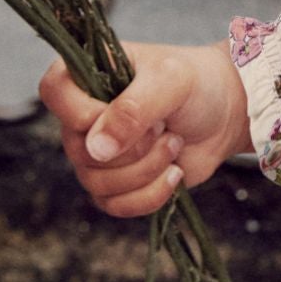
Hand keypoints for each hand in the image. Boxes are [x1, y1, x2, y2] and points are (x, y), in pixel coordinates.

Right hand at [37, 40, 252, 218]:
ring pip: (98, 184)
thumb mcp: (171, 81)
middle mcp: (83, 116)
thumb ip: (133, 108)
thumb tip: (95, 149)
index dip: (80, 112)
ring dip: (146, 170)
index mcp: (87, 75)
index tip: (119, 114)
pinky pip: (115, 206)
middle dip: (133, 148)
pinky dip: (150, 195)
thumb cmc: (197, 84)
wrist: (227, 113)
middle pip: (80, 151)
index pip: (53, 91)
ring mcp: (97, 153)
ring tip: (174, 143)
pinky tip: (176, 173)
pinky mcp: (117, 184)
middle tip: (164, 127)